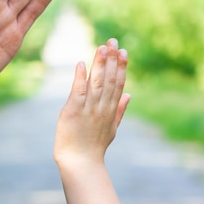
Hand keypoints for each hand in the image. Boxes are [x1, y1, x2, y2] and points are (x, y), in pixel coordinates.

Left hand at [54, 39, 130, 164]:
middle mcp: (102, 107)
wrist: (81, 163)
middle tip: (113, 41)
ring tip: (102, 47)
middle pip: (109, 79)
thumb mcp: (112, 129)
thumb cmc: (94, 147)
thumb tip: (130, 95)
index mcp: (110, 110)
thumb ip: (120, 111)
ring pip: (96, 83)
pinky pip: (78, 91)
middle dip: (111, 59)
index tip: (123, 51)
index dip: (121, 66)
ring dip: (99, 64)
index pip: (118, 84)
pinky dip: (80, 77)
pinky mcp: (73, 111)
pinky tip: (82, 64)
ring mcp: (88, 109)